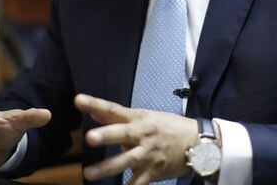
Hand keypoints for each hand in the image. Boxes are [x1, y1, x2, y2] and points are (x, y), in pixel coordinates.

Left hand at [74, 93, 197, 184]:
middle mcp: (142, 134)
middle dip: (106, 136)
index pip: (113, 109)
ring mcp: (148, 154)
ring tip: (90, 174)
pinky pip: (138, 183)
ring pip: (126, 161)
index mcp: (138, 118)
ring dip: (107, 168)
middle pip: (122, 134)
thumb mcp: (146, 117)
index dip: (95, 104)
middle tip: (90, 138)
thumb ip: (120, 118)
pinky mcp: (154, 171)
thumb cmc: (169, 127)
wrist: (197, 142)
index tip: (78, 101)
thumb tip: (95, 113)